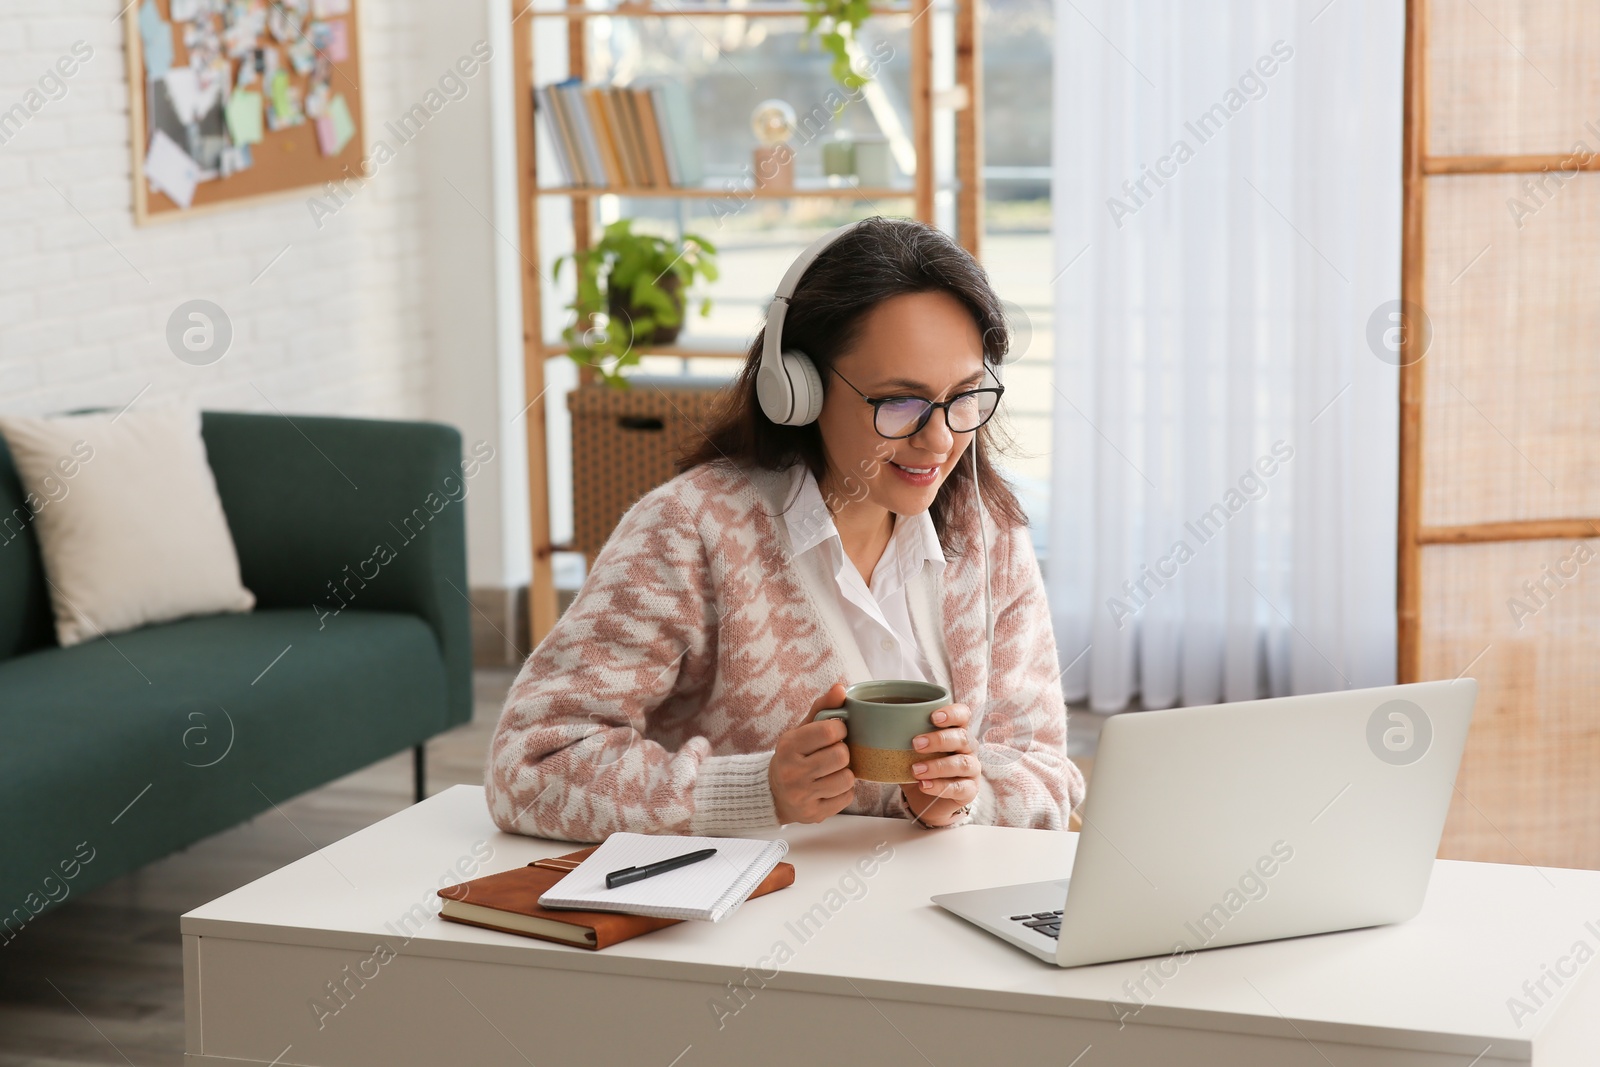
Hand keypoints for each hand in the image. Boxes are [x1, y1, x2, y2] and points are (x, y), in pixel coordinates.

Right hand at [769, 683, 855, 824]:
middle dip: (843, 753)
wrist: (774, 793)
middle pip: (841, 756)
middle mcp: (792, 772)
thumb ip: (823, 707)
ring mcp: (802, 796)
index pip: (831, 731)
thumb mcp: (802, 729)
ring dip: (845, 773)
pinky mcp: (813, 814)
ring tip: (833, 771)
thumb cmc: (793, 756)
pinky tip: (830, 787)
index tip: (836, 732)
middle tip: (834, 753)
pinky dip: (843, 791)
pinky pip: (846, 798)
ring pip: (846, 779)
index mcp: (789, 746)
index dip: (841, 729)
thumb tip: (841, 688)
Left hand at [900, 702, 979, 826]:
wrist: (925, 799)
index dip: (952, 713)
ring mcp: (971, 769)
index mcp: (955, 730)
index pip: (963, 714)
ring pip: (962, 763)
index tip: (933, 717)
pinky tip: (923, 786)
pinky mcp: (969, 791)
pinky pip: (959, 787)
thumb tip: (856, 713)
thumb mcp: (907, 747)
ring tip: (915, 770)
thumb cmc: (918, 765)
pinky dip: (940, 786)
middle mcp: (967, 748)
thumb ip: (894, 732)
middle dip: (938, 740)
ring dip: (937, 766)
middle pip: (962, 738)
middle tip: (915, 744)